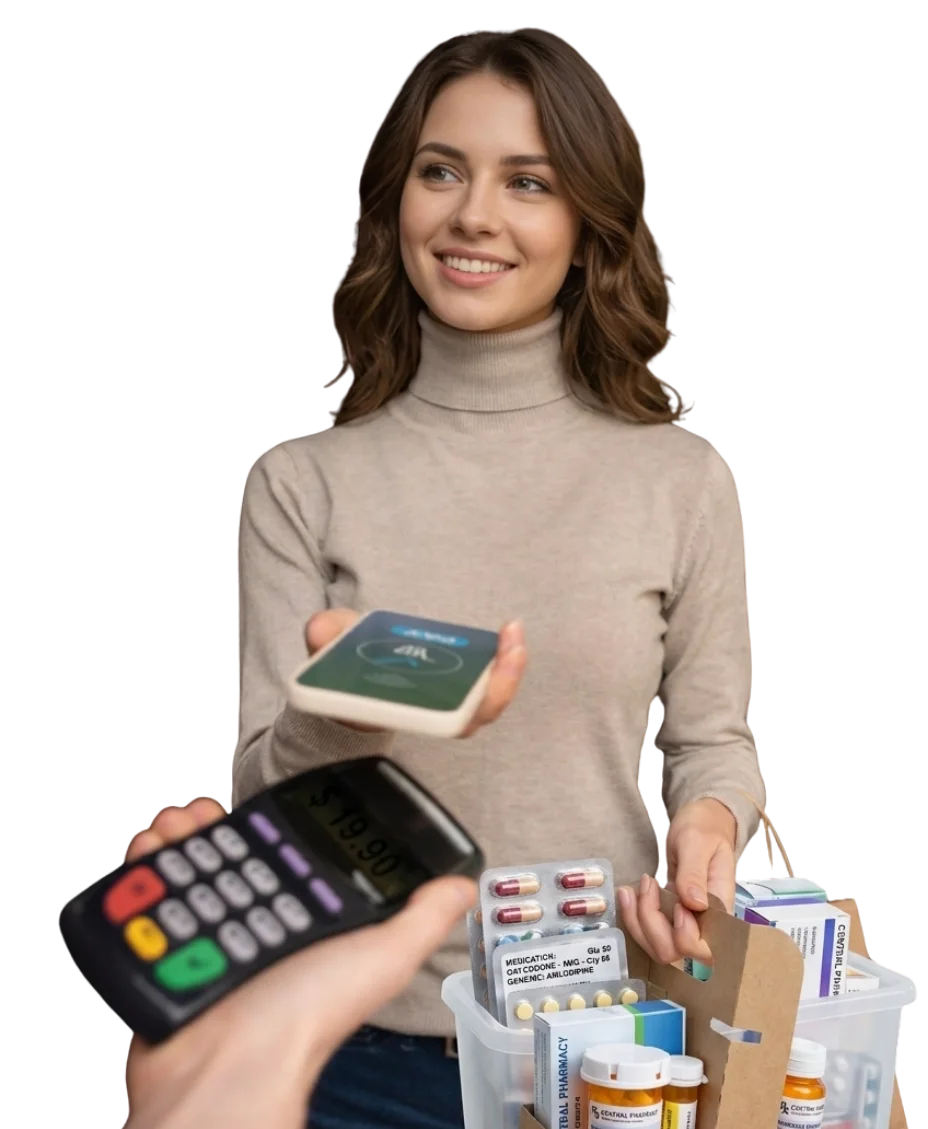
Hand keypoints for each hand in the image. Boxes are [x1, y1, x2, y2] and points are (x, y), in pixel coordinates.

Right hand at [123, 798, 475, 1128]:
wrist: (228, 1064)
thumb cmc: (307, 1017)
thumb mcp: (382, 957)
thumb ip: (421, 917)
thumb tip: (462, 886)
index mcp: (302, 916)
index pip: (283, 851)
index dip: (270, 821)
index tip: (259, 804)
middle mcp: (251, 920)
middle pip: (226, 849)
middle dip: (213, 820)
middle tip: (205, 813)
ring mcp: (203, 931)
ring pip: (184, 861)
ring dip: (177, 832)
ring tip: (179, 826)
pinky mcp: (159, 943)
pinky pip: (145, 891)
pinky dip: (143, 862)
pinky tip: (152, 851)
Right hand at [306, 609, 527, 737]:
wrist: (347, 691)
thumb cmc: (345, 677)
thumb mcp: (329, 655)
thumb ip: (326, 640)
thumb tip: (320, 631)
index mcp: (405, 715)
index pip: (444, 724)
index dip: (466, 709)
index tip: (480, 682)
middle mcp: (432, 717)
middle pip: (477, 716)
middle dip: (501, 684)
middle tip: (511, 643)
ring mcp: (448, 705)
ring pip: (488, 702)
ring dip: (507, 670)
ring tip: (514, 633)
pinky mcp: (458, 690)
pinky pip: (488, 685)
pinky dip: (501, 662)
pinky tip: (508, 634)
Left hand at [617, 798, 736, 967]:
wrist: (702, 823)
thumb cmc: (703, 829)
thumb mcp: (697, 843)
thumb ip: (695, 872)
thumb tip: (694, 905)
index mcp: (720, 908)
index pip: (704, 947)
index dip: (683, 935)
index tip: (674, 901)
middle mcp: (704, 924)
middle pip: (675, 953)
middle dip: (651, 923)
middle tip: (647, 882)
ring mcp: (686, 923)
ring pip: (657, 947)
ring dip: (637, 921)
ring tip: (630, 889)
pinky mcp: (669, 917)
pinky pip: (649, 932)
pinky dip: (633, 917)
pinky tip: (628, 894)